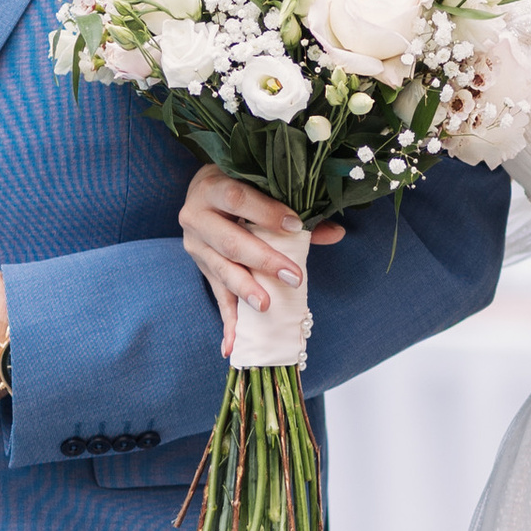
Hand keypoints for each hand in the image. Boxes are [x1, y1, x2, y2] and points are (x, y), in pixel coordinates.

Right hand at [179, 167, 341, 355]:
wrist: (202, 189)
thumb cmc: (240, 184)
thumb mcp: (261, 187)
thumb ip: (296, 209)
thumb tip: (336, 232)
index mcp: (212, 186)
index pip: (238, 198)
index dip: (266, 212)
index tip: (295, 226)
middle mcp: (196, 215)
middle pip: (230, 240)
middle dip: (262, 260)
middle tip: (293, 277)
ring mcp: (195, 245)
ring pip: (221, 269)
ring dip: (244, 289)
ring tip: (264, 305)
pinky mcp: (200, 268)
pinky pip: (216, 296)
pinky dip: (227, 322)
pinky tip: (231, 345)